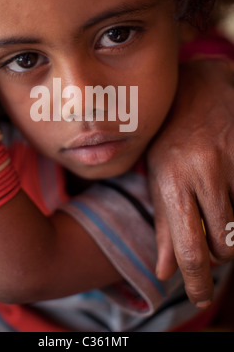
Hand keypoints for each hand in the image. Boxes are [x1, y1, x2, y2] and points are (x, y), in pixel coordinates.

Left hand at [147, 58, 233, 307]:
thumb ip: (163, 223)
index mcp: (171, 179)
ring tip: (219, 214)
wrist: (199, 87)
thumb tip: (165, 270)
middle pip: (224, 245)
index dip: (197, 282)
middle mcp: (202, 172)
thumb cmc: (170, 134)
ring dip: (231, 232)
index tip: (199, 297)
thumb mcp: (157, 175)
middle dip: (218, 254)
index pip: (188, 248)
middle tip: (210, 239)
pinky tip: (229, 194)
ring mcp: (231, 161)